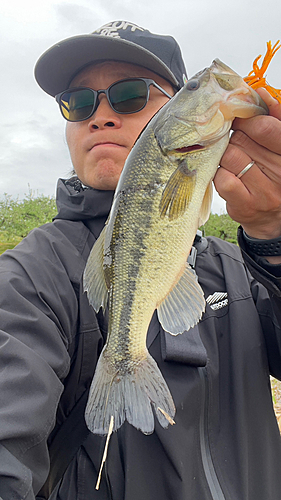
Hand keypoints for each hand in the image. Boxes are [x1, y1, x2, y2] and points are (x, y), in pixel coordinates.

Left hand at [214, 89, 280, 249]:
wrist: (273, 218)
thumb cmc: (274, 176)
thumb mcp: (280, 146)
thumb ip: (275, 119)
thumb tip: (261, 93)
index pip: (267, 128)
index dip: (248, 119)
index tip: (240, 119)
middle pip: (244, 140)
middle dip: (234, 136)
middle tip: (233, 140)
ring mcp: (264, 191)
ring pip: (230, 156)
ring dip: (225, 154)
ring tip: (231, 158)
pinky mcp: (245, 205)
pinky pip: (223, 178)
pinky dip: (219, 172)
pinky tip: (226, 173)